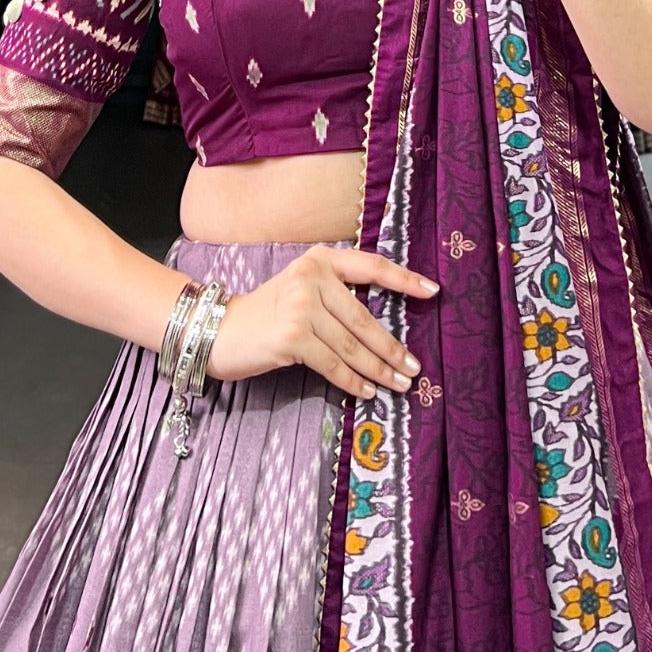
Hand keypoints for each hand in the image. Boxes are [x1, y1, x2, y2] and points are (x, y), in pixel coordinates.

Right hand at [205, 243, 438, 397]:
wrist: (218, 330)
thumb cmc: (265, 314)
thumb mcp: (300, 290)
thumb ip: (335, 295)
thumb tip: (381, 327)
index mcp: (319, 260)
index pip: (371, 266)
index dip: (404, 280)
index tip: (433, 292)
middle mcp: (311, 278)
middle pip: (364, 318)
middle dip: (392, 348)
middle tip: (414, 368)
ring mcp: (300, 306)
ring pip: (352, 345)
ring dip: (379, 370)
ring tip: (398, 384)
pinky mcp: (292, 337)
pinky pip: (333, 364)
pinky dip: (353, 381)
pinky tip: (367, 392)